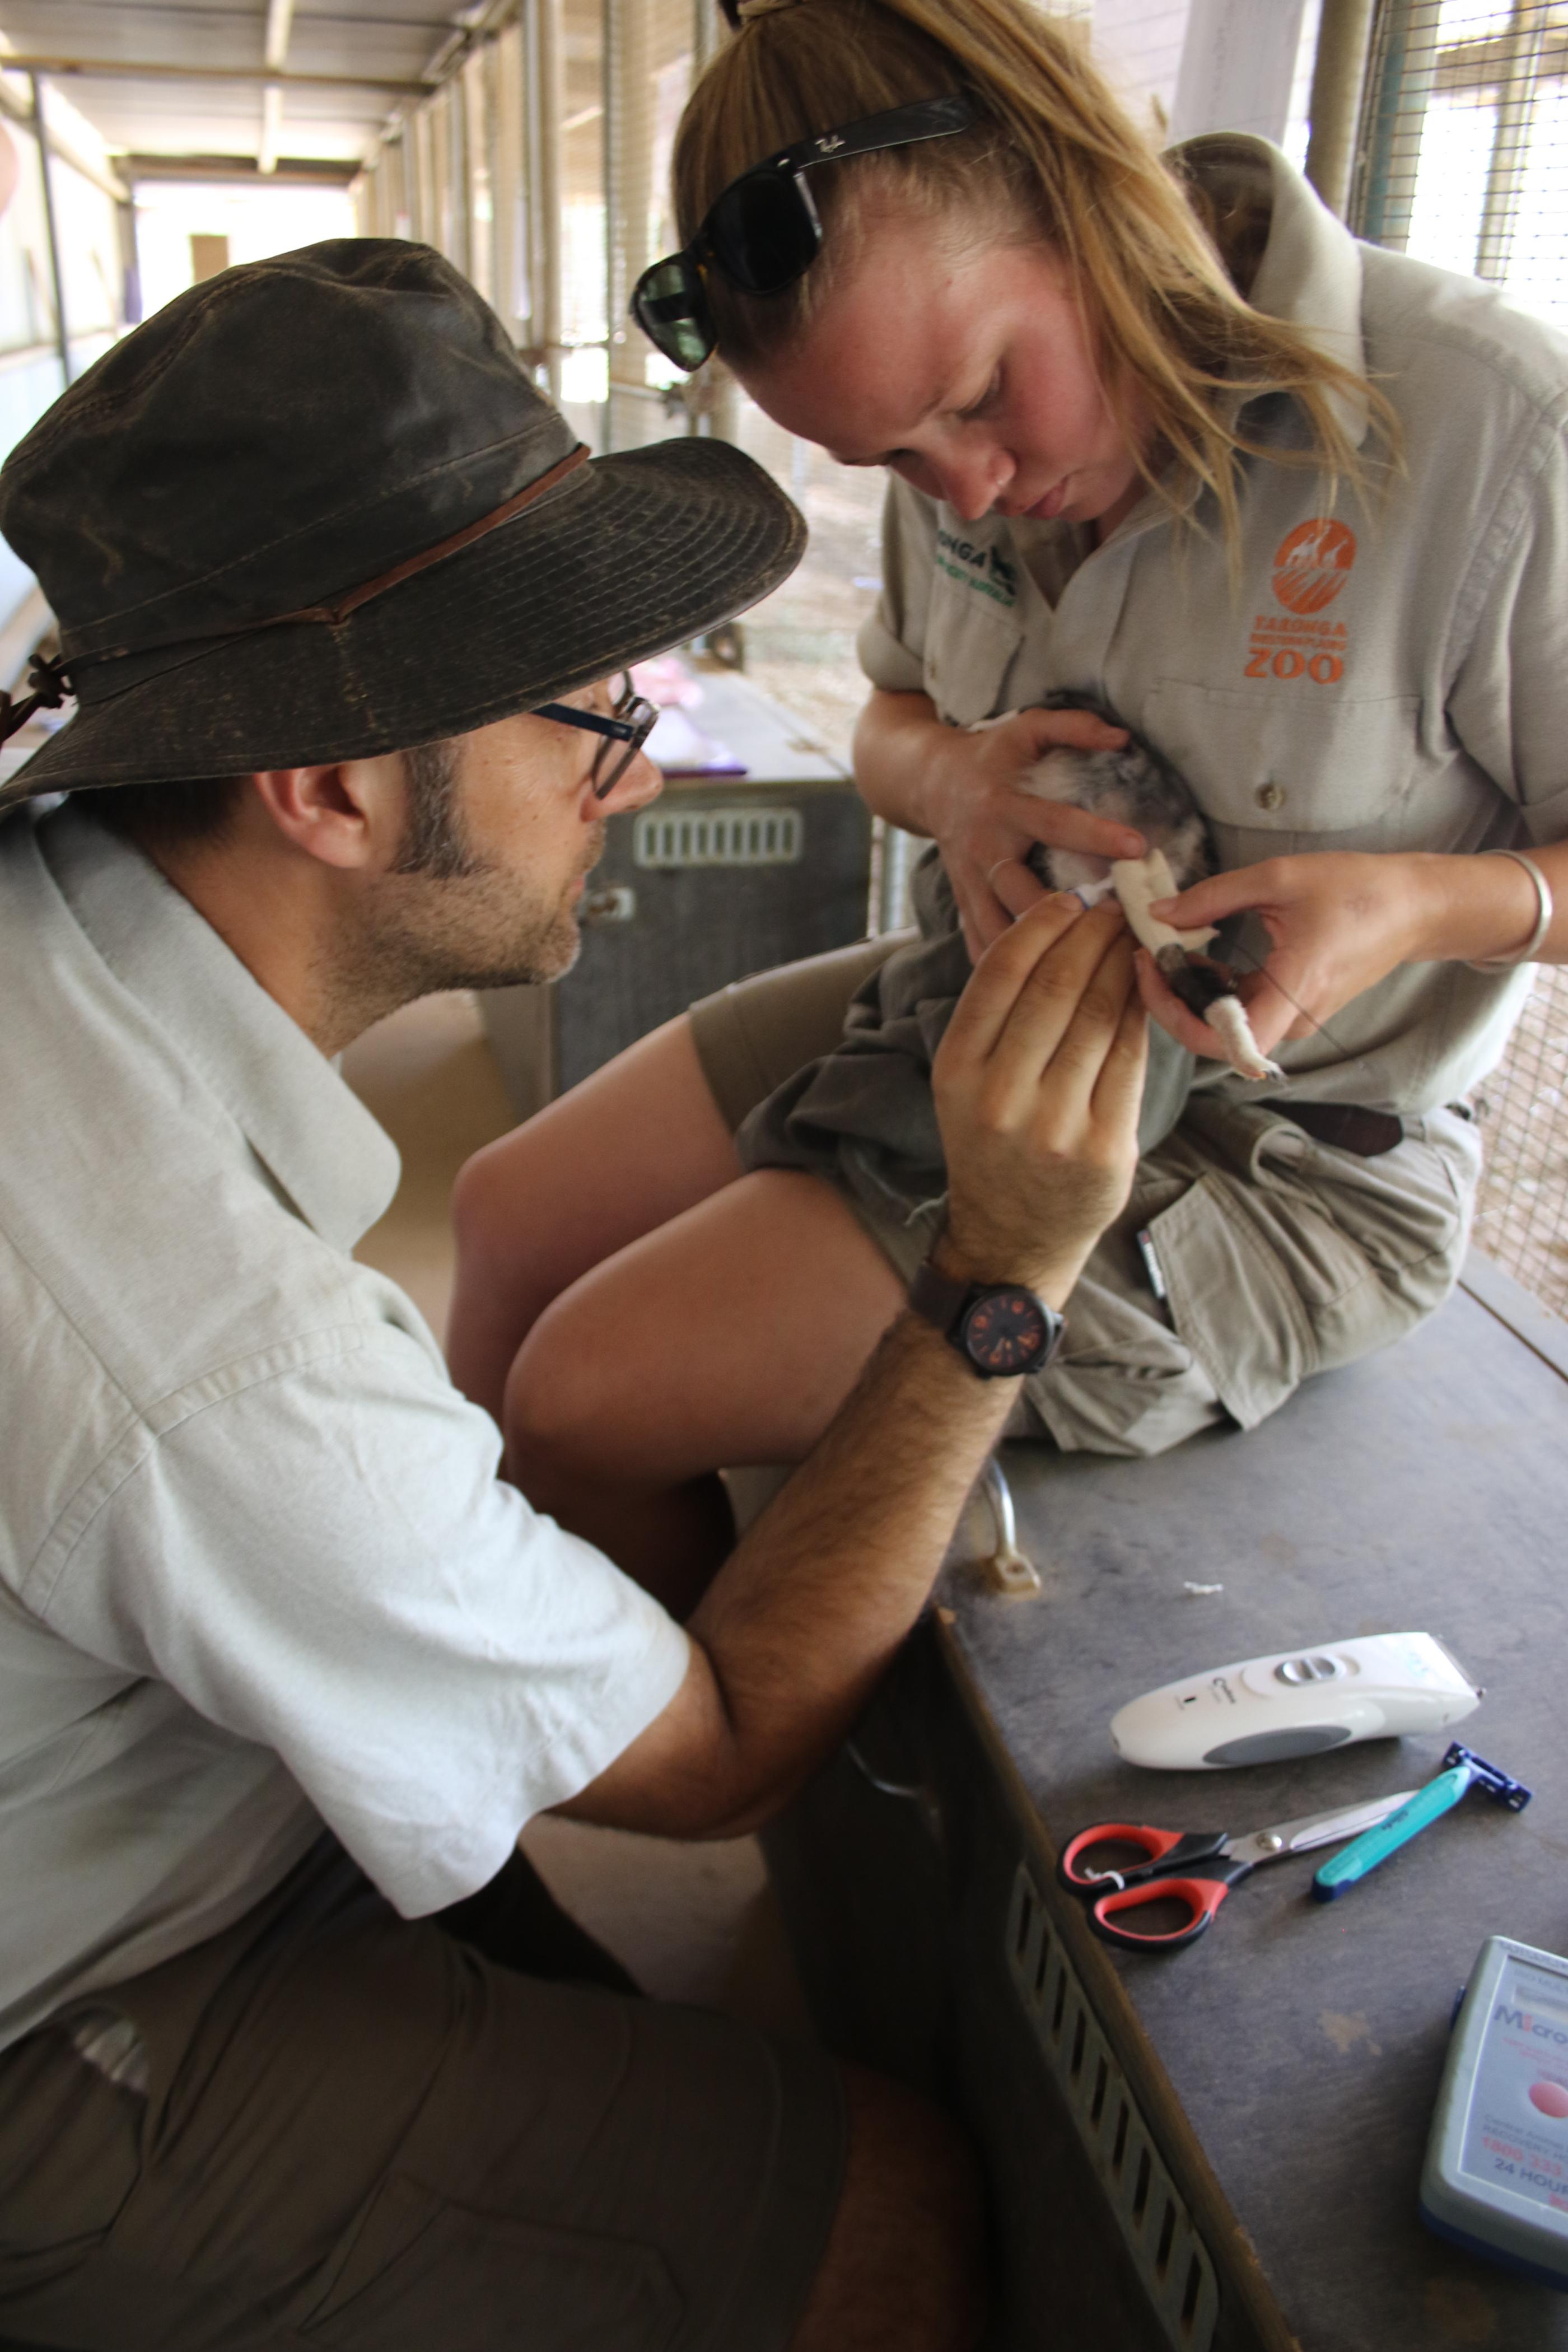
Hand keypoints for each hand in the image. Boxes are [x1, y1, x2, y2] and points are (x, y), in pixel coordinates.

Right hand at [925, 706, 1146, 958]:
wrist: (929, 784)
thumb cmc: (991, 757)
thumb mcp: (1026, 729)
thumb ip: (1073, 726)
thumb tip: (1122, 737)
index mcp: (1003, 807)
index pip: (1053, 823)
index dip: (1094, 835)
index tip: (1136, 848)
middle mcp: (984, 852)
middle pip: (1021, 895)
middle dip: (1066, 918)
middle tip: (1116, 931)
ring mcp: (970, 886)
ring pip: (1000, 933)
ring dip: (1040, 955)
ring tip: (1089, 971)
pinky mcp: (964, 907)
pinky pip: (982, 948)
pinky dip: (1009, 974)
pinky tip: (1042, 993)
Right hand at [933, 896, 1147, 1303]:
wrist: (1011, 1236)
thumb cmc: (993, 1144)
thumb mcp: (967, 1082)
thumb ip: (999, 1017)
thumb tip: (1058, 932)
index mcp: (957, 1069)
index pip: (1002, 972)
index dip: (1042, 924)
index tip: (1070, 898)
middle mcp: (1001, 1096)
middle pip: (1057, 986)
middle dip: (1093, 934)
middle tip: (1115, 909)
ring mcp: (1055, 1124)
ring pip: (1101, 1016)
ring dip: (1124, 965)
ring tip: (1135, 940)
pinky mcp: (1104, 1147)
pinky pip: (1130, 1058)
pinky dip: (1142, 1013)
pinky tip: (1146, 989)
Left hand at [1138, 852, 1426, 1062]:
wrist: (1414, 907)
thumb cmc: (1358, 889)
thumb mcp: (1280, 878)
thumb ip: (1214, 896)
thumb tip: (1159, 913)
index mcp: (1293, 992)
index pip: (1219, 1041)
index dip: (1173, 1015)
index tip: (1153, 969)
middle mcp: (1292, 1018)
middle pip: (1212, 1035)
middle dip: (1172, 999)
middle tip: (1151, 953)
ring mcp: (1293, 1018)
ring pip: (1224, 1026)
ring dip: (1190, 994)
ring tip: (1170, 949)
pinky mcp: (1293, 1009)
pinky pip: (1242, 1013)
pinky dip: (1213, 990)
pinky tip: (1201, 955)